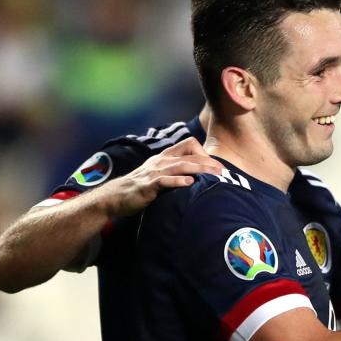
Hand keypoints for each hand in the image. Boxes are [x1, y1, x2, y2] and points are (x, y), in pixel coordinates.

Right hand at [101, 137, 222, 217]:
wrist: (116, 196)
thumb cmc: (141, 186)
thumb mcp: (160, 174)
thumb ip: (176, 171)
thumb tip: (199, 175)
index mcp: (165, 156)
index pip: (189, 144)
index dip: (204, 153)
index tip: (216, 165)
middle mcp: (161, 161)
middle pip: (189, 156)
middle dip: (208, 162)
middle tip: (223, 171)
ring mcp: (154, 172)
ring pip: (181, 166)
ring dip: (199, 169)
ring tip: (214, 174)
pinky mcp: (148, 185)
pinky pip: (165, 181)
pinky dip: (178, 181)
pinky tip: (190, 183)